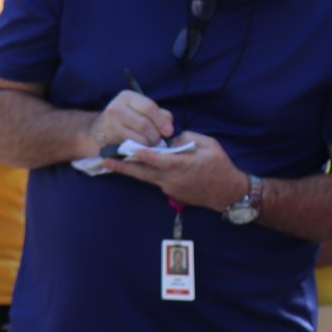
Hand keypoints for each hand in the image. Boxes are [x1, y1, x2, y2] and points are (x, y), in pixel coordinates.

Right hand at [91, 90, 176, 154]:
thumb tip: (169, 127)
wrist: (97, 131)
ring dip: (150, 142)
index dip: (162, 121)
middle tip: (158, 140)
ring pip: (140, 134)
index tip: (169, 131)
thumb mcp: (139, 111)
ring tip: (151, 144)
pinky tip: (142, 147)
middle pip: (145, 123)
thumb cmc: (124, 120)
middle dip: (156, 134)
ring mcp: (112, 121)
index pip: (150, 107)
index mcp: (127, 96)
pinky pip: (133, 142)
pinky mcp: (110, 134)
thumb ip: (158, 115)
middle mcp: (118, 106)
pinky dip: (141, 147)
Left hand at [106, 129, 244, 209]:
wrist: (228, 193)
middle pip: (143, 172)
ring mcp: (169, 187)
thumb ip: (188, 138)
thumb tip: (170, 140)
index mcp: (183, 165)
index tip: (130, 150)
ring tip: (111, 162)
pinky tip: (135, 166)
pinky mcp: (169, 192)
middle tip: (104, 160)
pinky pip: (154, 181)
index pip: (160, 160)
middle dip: (123, 166)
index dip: (144, 155)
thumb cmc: (220, 166)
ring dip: (129, 170)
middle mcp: (172, 178)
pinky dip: (144, 173)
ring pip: (145, 177)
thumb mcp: (210, 145)